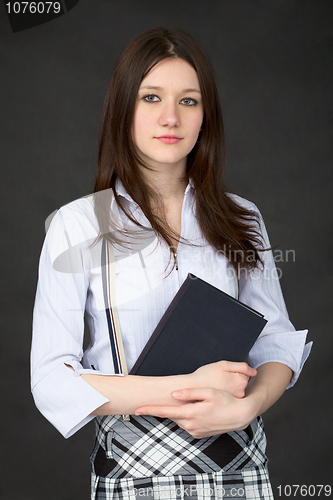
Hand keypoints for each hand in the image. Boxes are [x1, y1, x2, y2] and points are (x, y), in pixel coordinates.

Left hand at [135, 387, 255, 438]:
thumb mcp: (209, 392)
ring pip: (179, 419)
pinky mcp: (199, 434)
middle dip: (163, 408)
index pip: (166, 411)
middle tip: (152, 402)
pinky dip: (186, 416)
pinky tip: (194, 409)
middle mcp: (190, 425)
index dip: (151, 409)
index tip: (138, 409)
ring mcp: (194, 431)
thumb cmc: (226, 401)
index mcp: (190, 414)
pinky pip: (187, 423)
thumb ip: (190, 393)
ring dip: (178, 411)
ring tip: (182, 402)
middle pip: (171, 415)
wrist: (240, 416)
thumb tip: (174, 394)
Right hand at [190, 360, 256, 397]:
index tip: (224, 374)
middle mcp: (240, 394)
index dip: (233, 372)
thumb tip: (254, 372)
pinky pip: (228, 401)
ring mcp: (233, 402)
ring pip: (235, 393)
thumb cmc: (205, 376)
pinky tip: (215, 394)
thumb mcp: (223, 365)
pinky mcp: (226, 407)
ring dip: (228, 390)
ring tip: (216, 387)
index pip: (245, 375)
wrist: (191, 389)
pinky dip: (224, 397)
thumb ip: (241, 366)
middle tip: (219, 380)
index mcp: (240, 382)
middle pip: (241, 385)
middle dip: (232, 382)